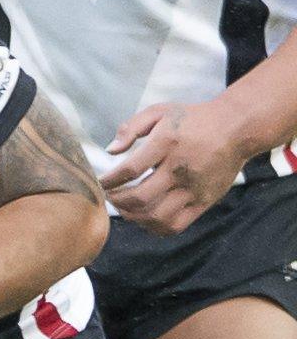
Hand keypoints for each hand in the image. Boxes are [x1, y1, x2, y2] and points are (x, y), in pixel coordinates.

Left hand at [100, 101, 247, 234]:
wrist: (236, 128)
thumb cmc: (192, 119)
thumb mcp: (159, 111)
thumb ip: (131, 128)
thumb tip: (110, 150)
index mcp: (166, 143)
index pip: (130, 169)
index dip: (110, 180)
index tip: (101, 181)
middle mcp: (180, 169)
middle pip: (141, 197)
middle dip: (117, 201)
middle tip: (109, 196)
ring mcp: (193, 188)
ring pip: (157, 216)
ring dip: (133, 216)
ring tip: (123, 208)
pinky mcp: (204, 202)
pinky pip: (176, 225)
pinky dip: (154, 227)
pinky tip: (144, 217)